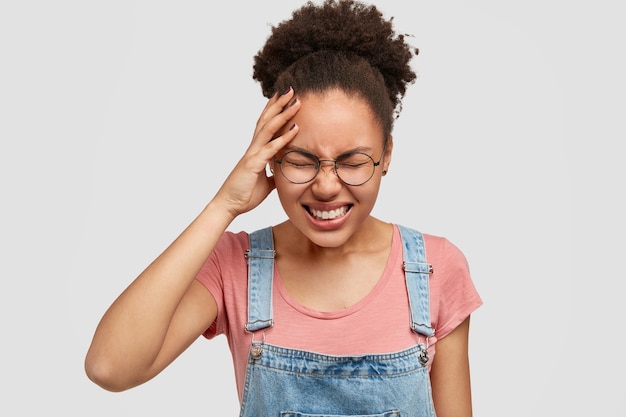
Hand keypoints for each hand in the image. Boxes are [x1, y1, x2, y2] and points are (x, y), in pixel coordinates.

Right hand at [213, 87, 300, 216]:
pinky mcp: (253, 164)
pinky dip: (283, 138)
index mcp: (256, 151)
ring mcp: (253, 154)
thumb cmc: (244, 194)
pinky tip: (294, 129)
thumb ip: (273, 174)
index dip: (273, 110)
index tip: (283, 97)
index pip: (265, 125)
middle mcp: (253, 148)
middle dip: (279, 104)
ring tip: (295, 101)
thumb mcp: (265, 183)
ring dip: (283, 114)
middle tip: (290, 89)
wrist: (228, 205)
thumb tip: (283, 172)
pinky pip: (271, 148)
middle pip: (267, 120)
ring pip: (269, 128)